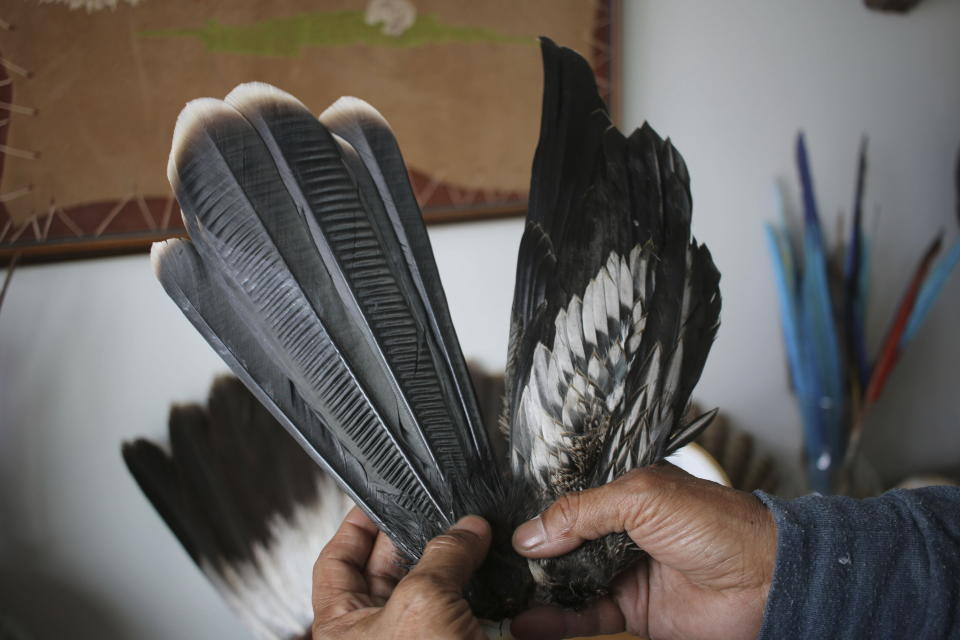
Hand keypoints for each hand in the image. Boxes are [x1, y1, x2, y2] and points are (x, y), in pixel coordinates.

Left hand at [312, 507, 490, 638]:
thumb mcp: (423, 604)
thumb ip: (442, 556)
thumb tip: (467, 528)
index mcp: (341, 627)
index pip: (336, 562)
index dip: (356, 526)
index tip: (379, 497)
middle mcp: (376, 634)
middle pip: (387, 570)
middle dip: (415, 537)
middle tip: (438, 509)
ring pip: (432, 588)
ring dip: (452, 562)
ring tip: (471, 533)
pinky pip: (464, 612)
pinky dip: (478, 590)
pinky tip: (494, 571)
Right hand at [511, 464, 776, 639]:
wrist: (766, 580)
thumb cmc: (719, 524)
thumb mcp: (642, 499)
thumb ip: (583, 513)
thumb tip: (531, 533)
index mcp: (622, 493)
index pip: (567, 500)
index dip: (536, 512)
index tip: (500, 525)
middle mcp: (619, 531)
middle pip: (562, 543)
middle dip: (530, 555)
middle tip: (492, 565)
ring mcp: (624, 571)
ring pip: (568, 582)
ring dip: (537, 591)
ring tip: (500, 596)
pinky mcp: (633, 611)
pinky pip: (585, 616)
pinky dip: (555, 622)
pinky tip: (528, 623)